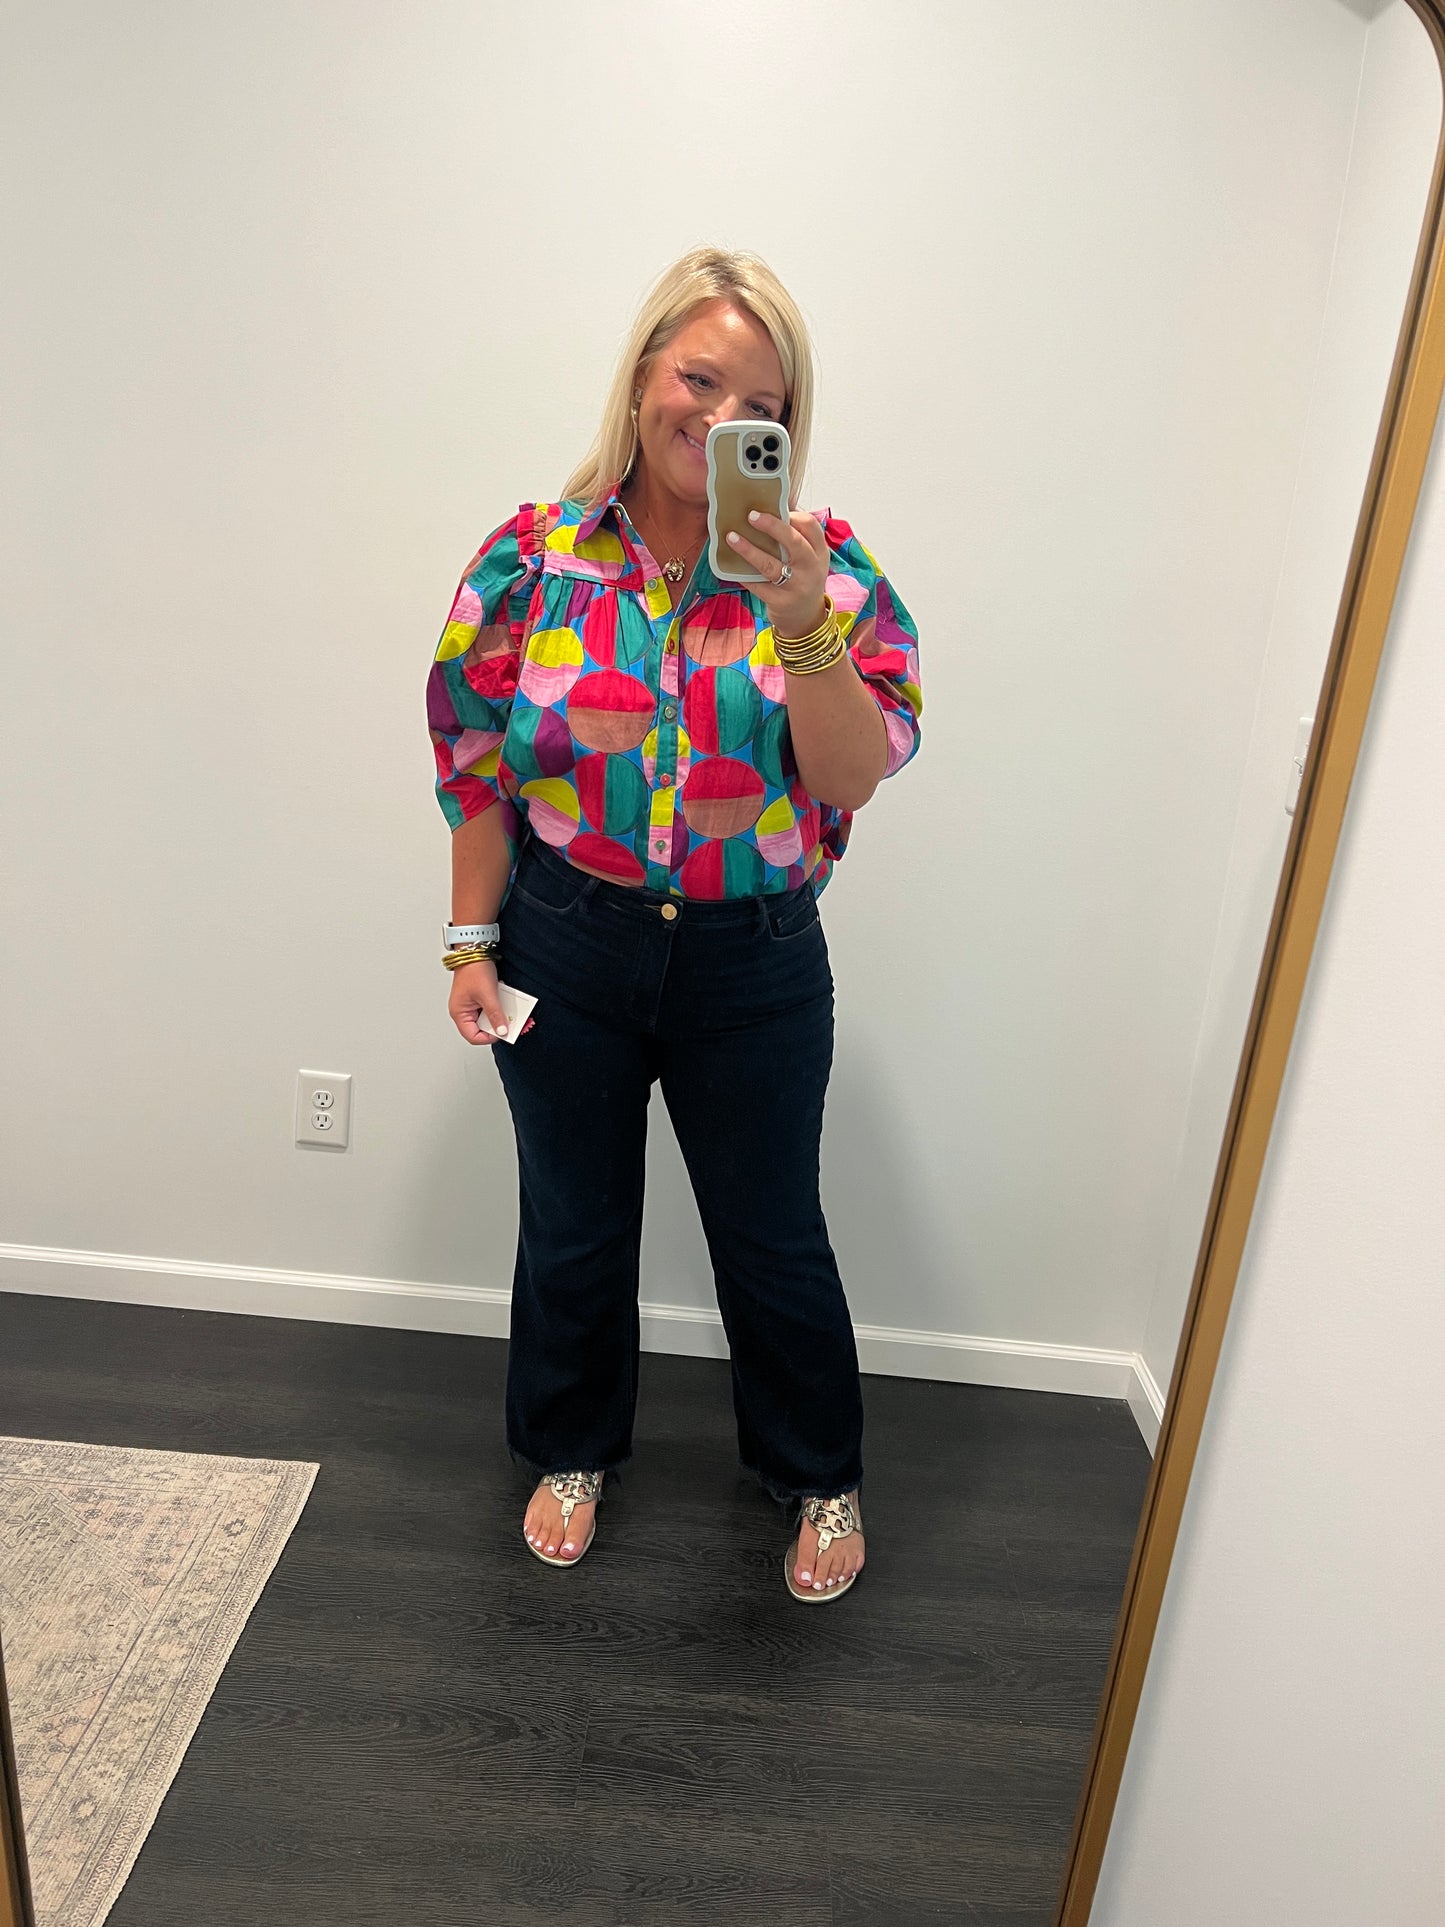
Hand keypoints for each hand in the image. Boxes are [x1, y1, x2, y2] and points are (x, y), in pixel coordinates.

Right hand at [448, 959, 532, 1046]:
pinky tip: (503, 999)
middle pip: (480, 1029)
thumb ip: (495, 1015)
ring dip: (498, 1014)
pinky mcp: (477, 998)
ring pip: (486, 1018)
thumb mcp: (488, 995)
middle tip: (507, 1021)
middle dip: (495, 1025)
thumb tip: (502, 1031)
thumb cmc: (474, 969)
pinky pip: (488, 1008)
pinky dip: (497, 1006)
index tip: (502, 1031)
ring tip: (505, 1008)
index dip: (488, 1037)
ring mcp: (470, 1004)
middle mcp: (463, 1011)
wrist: (475, 950)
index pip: (473, 1037)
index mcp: (459, 1013)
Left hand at [725, 509, 830, 640]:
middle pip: (793, 542)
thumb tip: (768, 511)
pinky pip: (758, 585)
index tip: (772, 509)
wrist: (806, 618)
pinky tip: (731, 565)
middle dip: (772, 526)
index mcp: (819, 551)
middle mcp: (811, 568)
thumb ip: (795, 538)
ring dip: (749, 550)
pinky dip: (743, 574)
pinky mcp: (781, 602)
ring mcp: (797, 586)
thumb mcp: (809, 558)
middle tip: (751, 516)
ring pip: (771, 565)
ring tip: (731, 537)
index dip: (791, 515)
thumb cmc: (802, 579)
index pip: (810, 525)